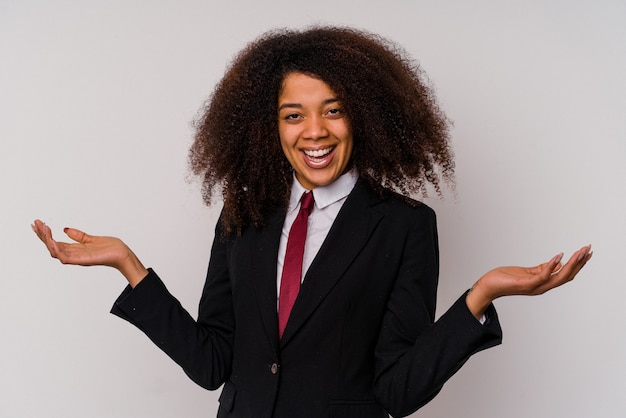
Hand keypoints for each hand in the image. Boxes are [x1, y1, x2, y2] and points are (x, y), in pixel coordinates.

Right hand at [32, 219, 147, 286]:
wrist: (123, 254)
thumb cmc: (110, 248)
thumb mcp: (91, 239)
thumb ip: (78, 236)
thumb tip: (65, 229)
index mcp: (75, 249)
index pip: (55, 242)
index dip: (45, 234)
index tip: (37, 223)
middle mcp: (74, 255)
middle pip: (52, 246)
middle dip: (42, 235)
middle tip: (36, 223)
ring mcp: (77, 258)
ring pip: (55, 252)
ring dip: (47, 240)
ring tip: (44, 228)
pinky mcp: (83, 261)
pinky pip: (65, 258)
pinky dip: (57, 250)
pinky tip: (53, 241)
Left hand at [466, 245, 592, 319]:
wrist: (488, 286)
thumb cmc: (505, 278)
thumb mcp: (527, 272)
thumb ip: (542, 269)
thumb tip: (558, 263)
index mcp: (543, 283)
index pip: (566, 274)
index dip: (578, 264)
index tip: (587, 252)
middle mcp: (542, 287)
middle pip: (567, 275)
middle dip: (579, 262)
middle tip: (588, 249)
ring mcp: (535, 287)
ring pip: (559, 276)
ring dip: (571, 263)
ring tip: (580, 252)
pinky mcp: (526, 284)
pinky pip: (543, 275)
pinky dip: (552, 265)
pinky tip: (559, 256)